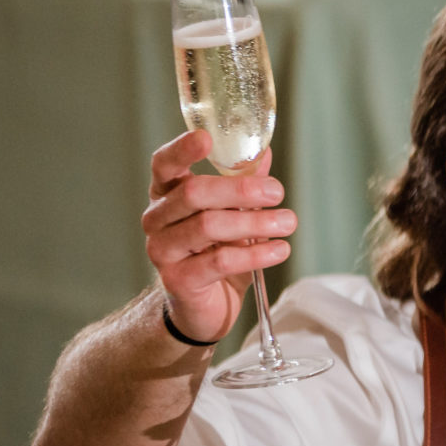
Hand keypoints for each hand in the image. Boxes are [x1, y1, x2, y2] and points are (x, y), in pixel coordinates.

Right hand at [141, 131, 294, 345]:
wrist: (204, 306)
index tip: (207, 138)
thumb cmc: (216, 252)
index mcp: (167, 194)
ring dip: (255, 222)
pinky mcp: (178, 280)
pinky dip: (255, 254)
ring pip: (208, 226)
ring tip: (287, 223)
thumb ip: (243, 183)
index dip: (182, 149)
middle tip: (277, 192)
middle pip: (194, 193)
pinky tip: (280, 250)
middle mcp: (158, 219)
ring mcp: (163, 250)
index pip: (164, 164)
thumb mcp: (233, 214)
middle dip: (241, 189)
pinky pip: (219, 261)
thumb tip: (263, 151)